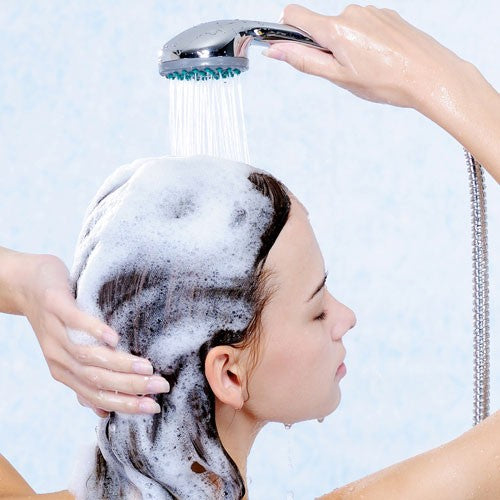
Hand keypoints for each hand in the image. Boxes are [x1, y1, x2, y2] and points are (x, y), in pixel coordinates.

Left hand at [18, 253, 168, 416]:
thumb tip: (103, 411)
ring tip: (147, 367)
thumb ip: (85, 378)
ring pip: (88, 356)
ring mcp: (55, 331)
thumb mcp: (67, 351)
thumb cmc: (55, 318)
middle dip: (131, 388)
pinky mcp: (55, 306)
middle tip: (160, 386)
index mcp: (64, 371)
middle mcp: (58, 357)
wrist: (26, 285)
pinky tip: (115, 338)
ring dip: (120, 365)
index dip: (125, 405)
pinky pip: (75, 322)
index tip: (153, 407)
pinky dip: (95, 331)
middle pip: (95, 380)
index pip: (96, 396)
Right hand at [263, 4, 467, 108]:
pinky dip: (363, 42)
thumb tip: (275, 50)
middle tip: (344, 71)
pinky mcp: (387, 15)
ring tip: (367, 68)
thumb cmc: (386, 82)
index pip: (294, 15)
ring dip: (345, 46)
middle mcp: (351, 12)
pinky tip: (380, 59)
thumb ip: (304, 61)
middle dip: (324, 47)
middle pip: (321, 25)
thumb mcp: (338, 77)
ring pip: (343, 28)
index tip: (286, 47)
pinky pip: (363, 26)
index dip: (285, 31)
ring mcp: (371, 11)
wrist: (430, 75)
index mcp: (335, 28)